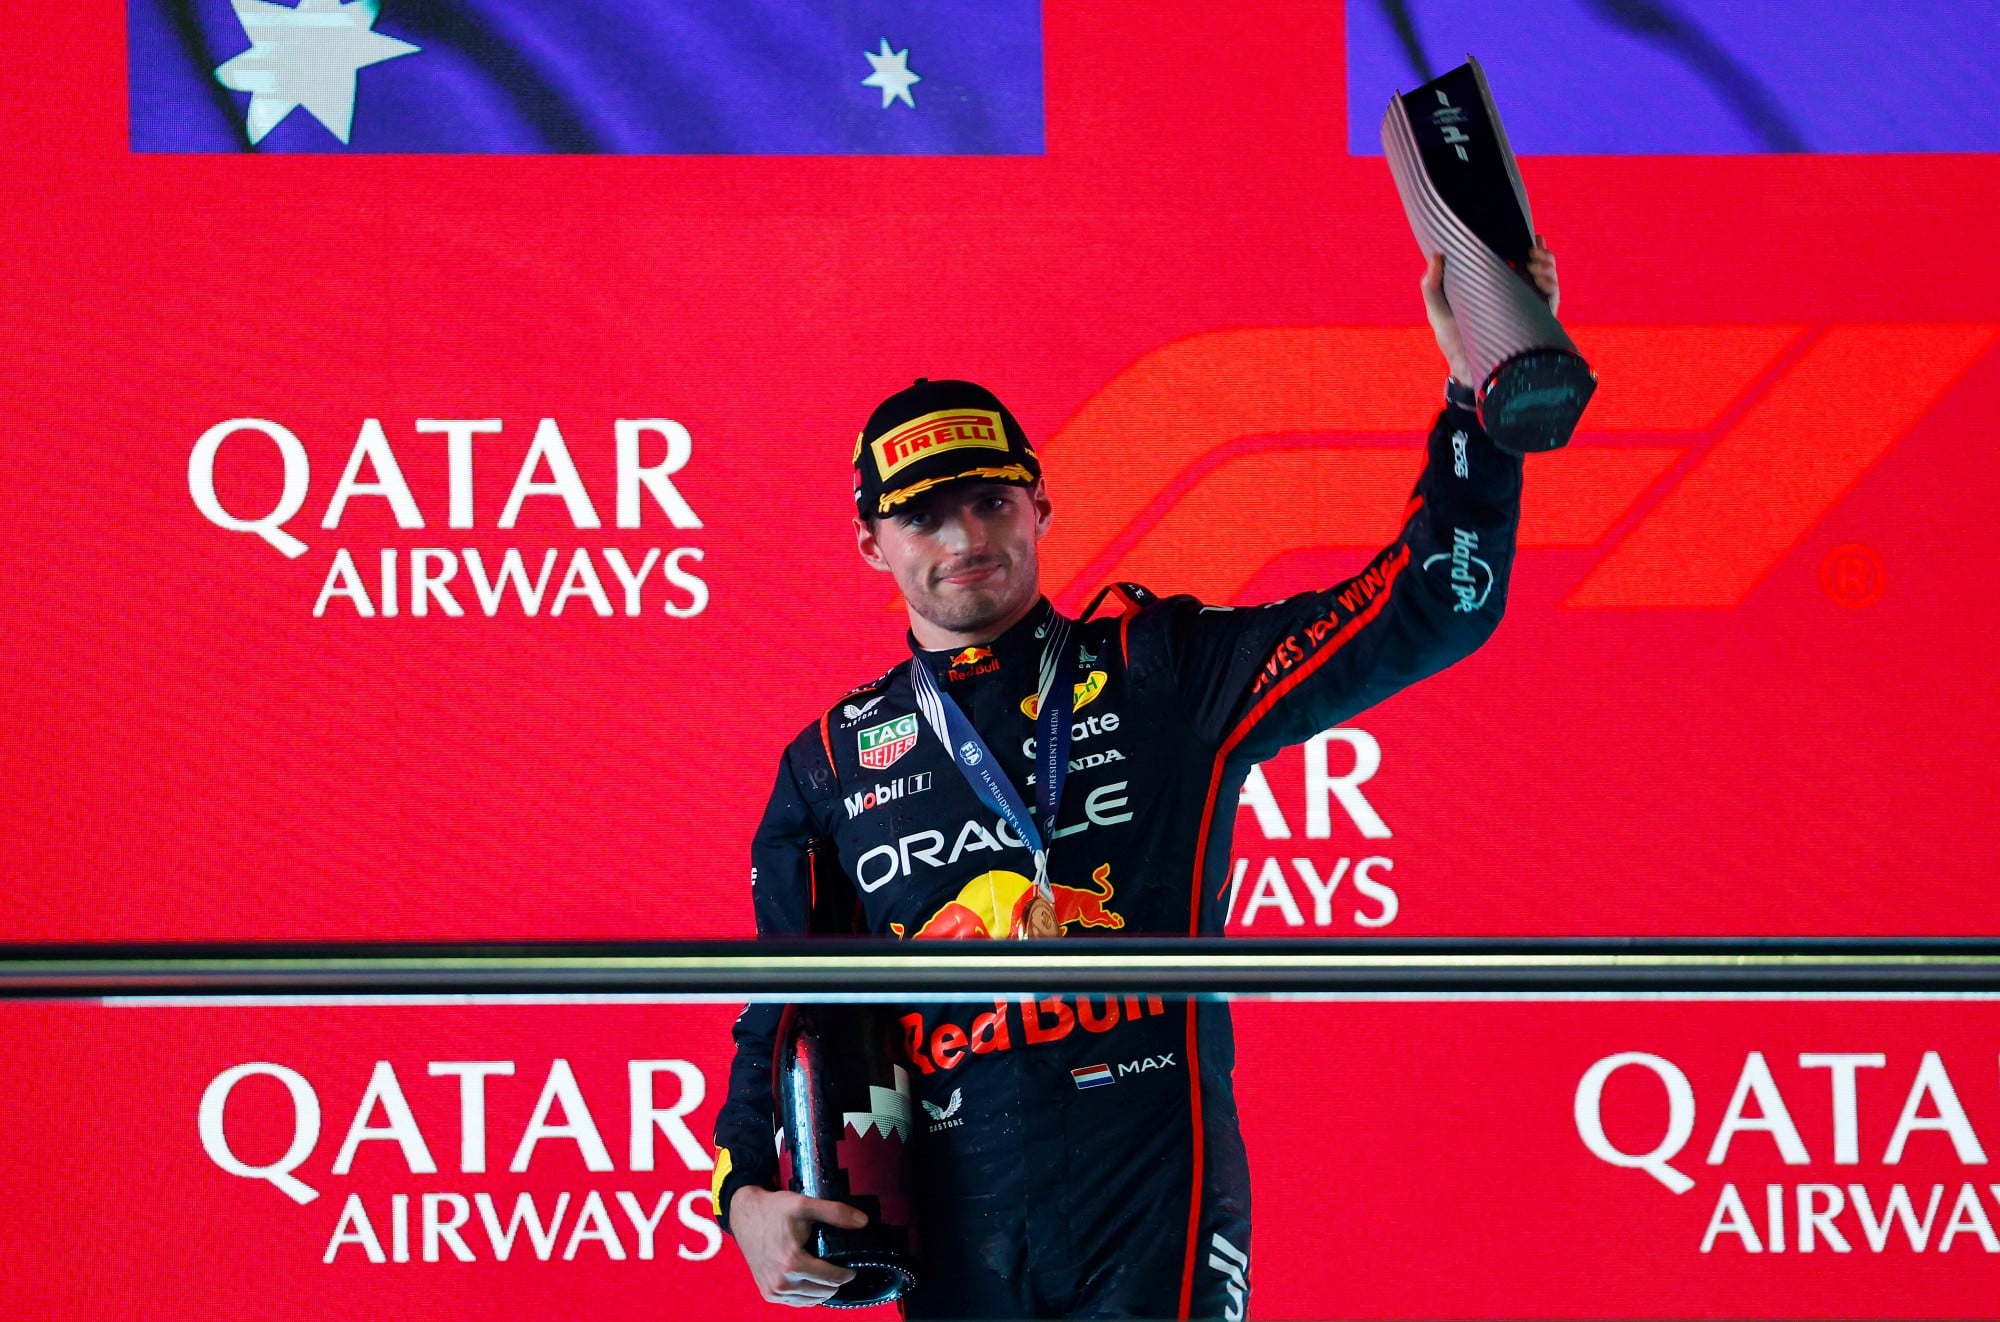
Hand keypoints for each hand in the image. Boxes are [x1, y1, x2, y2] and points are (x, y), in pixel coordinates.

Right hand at [729, 1185, 868, 1305]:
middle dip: (835, 1280)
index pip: (832, 1279)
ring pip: (812, 1300)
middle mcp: (781, 1282)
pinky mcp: (768, 1294)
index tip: (851, 1266)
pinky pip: (797, 1302)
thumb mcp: (804, 1204)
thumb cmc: (773, 1210)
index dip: (847, 1273)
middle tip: (836, 1264)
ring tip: (824, 1271)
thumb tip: (863, 1221)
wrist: (745, 1216)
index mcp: (792, 1263)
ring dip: (822, 1288)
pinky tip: (811, 1280)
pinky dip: (808, 1294)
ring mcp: (773, 1291)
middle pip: (824, 1292)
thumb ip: (835, 1212)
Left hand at [1423, 235, 1560, 386]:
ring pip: (1548, 277)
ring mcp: (1527, 305)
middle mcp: (1515, 291)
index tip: (1527, 235)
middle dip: (1540, 252)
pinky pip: (1552, 298)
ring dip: (1547, 265)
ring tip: (1534, 264)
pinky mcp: (1537, 320)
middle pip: (1538, 264)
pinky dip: (1551, 285)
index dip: (1525, 244)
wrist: (1466, 368)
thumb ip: (1432, 285)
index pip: (1516, 257)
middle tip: (1531, 250)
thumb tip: (1435, 255)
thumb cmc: (1451, 339)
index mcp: (1495, 283)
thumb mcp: (1438, 310)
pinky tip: (1541, 281)